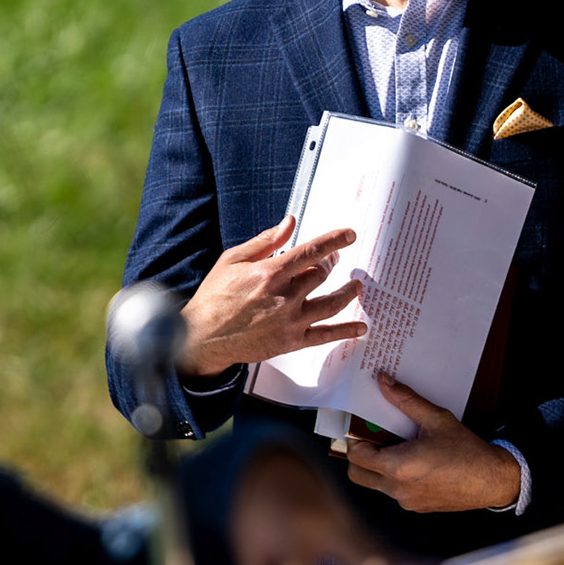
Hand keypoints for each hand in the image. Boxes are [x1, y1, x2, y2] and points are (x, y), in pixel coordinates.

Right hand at [179, 216, 364, 376]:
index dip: (334, 240)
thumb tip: (290, 222)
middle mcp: (284, 297)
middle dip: (332, 263)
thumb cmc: (214, 296)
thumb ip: (266, 241)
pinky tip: (361, 327)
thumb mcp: (232, 260)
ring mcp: (290, 321)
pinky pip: (325, 336)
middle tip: (334, 260)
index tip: (349, 234)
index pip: (311, 251)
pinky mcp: (291, 342)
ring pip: (331, 303)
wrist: (202, 337)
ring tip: (357, 285)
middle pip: (321, 275)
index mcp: (270, 273)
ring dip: (348, 292)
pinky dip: (346, 331)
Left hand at [229, 446, 401, 564]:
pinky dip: (406, 559)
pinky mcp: (359, 529)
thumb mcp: (250, 550)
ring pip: (379, 550)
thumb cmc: (257, 513)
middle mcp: (327, 529)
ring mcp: (348, 526)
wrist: (274, 467)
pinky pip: (386, 546)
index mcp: (296, 535)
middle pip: (351, 554)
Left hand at [344, 375, 521, 512]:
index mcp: (398, 467)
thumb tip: (383, 380)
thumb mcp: (436, 418)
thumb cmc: (466, 449)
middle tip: (371, 438)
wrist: (492, 480)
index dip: (354, 439)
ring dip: (376, 467)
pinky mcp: (416, 507)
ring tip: (393, 447)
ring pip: (374, 485)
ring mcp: (406, 501)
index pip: (357, 456)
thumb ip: (406, 399)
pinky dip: (393, 478)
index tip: (361, 426)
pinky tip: (411, 462)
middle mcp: (398, 489)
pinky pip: (393, 492)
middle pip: (357, 475)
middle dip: (358, 456)